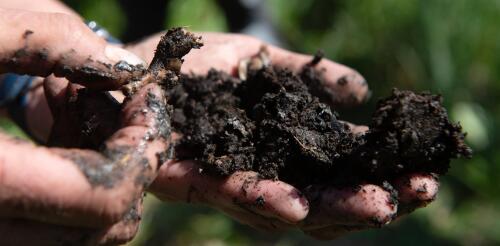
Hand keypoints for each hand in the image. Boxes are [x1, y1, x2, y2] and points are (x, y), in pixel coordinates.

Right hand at [0, 9, 167, 244]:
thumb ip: (44, 36)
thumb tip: (121, 64)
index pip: (101, 198)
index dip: (144, 148)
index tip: (146, 98)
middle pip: (101, 230)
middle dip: (131, 164)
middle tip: (119, 107)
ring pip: (79, 239)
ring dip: (106, 179)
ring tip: (80, 118)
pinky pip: (49, 232)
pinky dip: (73, 192)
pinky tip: (52, 142)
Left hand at [128, 32, 439, 238]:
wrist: (133, 68)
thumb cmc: (196, 66)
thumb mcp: (262, 62)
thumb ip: (309, 76)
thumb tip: (363, 91)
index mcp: (286, 148)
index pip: (344, 171)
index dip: (384, 174)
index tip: (427, 172)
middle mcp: (267, 172)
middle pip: (324, 201)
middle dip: (370, 199)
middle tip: (416, 193)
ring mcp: (232, 182)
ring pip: (287, 209)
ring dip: (330, 209)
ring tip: (375, 205)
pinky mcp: (192, 181)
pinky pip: (230, 195)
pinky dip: (263, 199)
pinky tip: (294, 204)